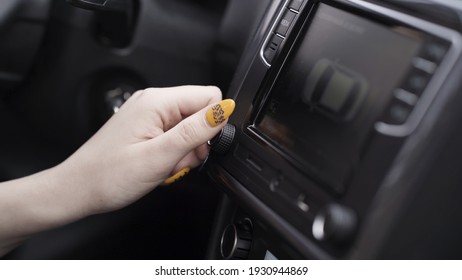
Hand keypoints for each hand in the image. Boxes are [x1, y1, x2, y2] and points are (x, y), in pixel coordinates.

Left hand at [54, 85, 234, 213]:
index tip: (197, 147)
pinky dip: (172, 154)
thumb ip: (195, 131)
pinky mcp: (146, 128)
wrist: (79, 190)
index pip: (209, 96)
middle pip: (199, 114)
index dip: (212, 124)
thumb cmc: (108, 175)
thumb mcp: (159, 156)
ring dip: (183, 152)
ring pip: (189, 129)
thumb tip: (224, 110)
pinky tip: (158, 166)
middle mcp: (153, 102)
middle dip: (196, 142)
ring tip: (163, 166)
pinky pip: (174, 137)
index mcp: (157, 102)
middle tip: (175, 161)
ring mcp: (148, 115)